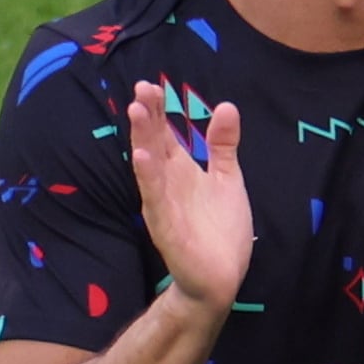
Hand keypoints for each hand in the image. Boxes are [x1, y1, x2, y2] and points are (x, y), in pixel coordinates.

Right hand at [128, 80, 251, 315]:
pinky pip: (156, 200)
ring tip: (136, 111)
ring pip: (149, 167)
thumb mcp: (227, 179)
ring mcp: (164, 205)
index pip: (164, 134)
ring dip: (142, 139)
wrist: (220, 279)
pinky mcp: (167, 228)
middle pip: (154, 144)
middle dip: (147, 117)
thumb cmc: (219, 230)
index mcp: (179, 171)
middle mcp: (167, 184)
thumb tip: (225, 105)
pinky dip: (149, 178)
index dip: (157, 111)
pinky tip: (142, 158)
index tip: (151, 84)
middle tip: (141, 88)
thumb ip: (222, 145)